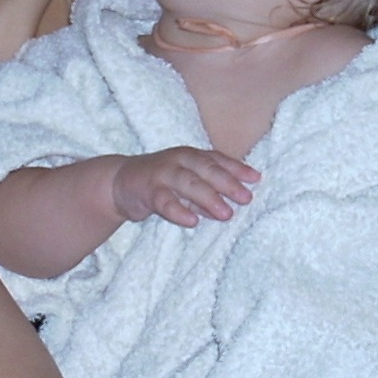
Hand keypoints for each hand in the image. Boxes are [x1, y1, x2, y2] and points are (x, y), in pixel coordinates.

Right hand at [112, 148, 258, 227]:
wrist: (120, 182)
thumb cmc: (161, 182)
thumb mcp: (187, 183)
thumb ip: (208, 192)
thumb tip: (232, 205)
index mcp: (191, 156)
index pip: (218, 160)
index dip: (237, 168)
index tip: (257, 179)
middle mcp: (178, 160)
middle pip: (206, 169)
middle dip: (228, 183)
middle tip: (246, 199)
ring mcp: (162, 174)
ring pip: (188, 183)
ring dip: (208, 197)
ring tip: (226, 214)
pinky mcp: (146, 190)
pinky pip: (164, 201)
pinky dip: (179, 210)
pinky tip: (193, 221)